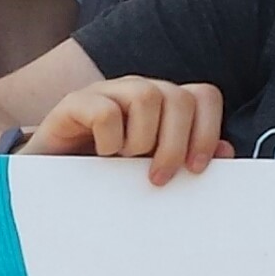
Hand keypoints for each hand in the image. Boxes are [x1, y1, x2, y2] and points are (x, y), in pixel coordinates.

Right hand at [24, 77, 230, 185]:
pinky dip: (109, 138)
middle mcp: (139, 91)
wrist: (49, 184)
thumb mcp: (151, 171)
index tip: (195, 169)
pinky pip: (106, 110)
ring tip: (123, 163)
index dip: (207, 131)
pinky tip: (100, 156)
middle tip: (157, 177)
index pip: (204, 96)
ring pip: (146, 96)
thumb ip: (187, 159)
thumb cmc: (107, 178)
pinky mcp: (74, 103)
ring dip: (141, 139)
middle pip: (178, 97)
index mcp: (164, 105)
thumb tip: (226, 152)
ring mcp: (106, 92)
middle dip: (175, 144)